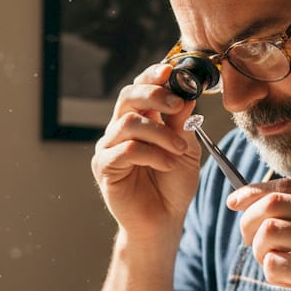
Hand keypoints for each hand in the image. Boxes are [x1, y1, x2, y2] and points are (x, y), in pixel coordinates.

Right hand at [91, 64, 202, 244]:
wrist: (164, 220)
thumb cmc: (173, 185)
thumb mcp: (186, 149)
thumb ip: (183, 123)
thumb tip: (186, 94)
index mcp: (141, 119)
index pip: (140, 87)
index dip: (153, 75)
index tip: (171, 71)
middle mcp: (121, 129)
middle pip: (128, 96)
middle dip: (154, 96)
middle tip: (177, 106)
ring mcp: (109, 147)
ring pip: (129, 123)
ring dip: (160, 134)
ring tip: (179, 150)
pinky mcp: (104, 167)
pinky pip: (125, 150)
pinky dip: (151, 154)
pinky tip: (166, 165)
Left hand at [227, 179, 290, 290]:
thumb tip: (249, 202)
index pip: (285, 186)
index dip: (253, 192)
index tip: (234, 202)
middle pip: (271, 204)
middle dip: (248, 222)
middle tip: (249, 242)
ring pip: (268, 233)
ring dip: (261, 252)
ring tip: (275, 264)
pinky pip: (273, 264)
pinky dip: (272, 274)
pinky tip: (290, 281)